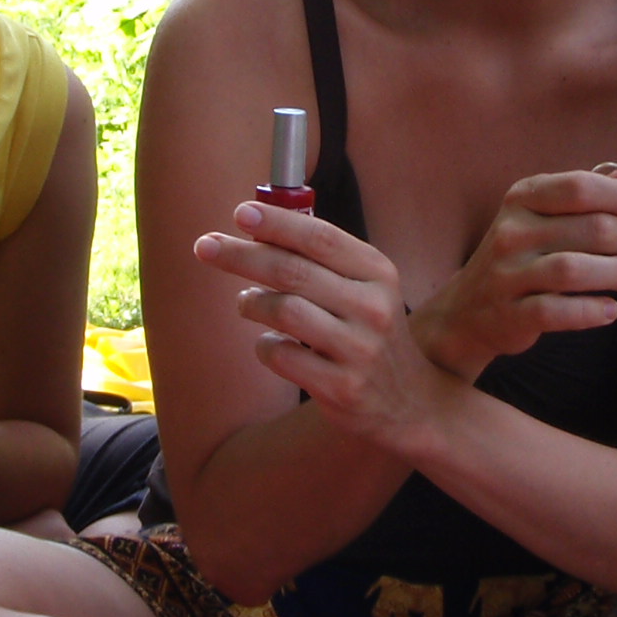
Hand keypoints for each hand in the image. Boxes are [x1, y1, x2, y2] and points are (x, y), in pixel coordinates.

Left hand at [194, 199, 455, 457]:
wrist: (412, 403)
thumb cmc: (372, 334)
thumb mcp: (366, 289)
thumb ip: (322, 260)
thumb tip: (258, 227)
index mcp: (378, 273)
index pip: (320, 238)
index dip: (276, 223)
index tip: (240, 213)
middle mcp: (372, 307)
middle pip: (292, 271)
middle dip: (240, 255)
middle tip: (205, 247)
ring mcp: (359, 349)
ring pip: (282, 311)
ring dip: (251, 304)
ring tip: (246, 303)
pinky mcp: (341, 387)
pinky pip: (280, 356)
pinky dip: (264, 345)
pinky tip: (269, 344)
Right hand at [410, 170, 616, 381]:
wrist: (466, 310)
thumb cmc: (516, 259)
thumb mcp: (538, 218)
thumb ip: (578, 198)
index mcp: (522, 199)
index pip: (579, 187)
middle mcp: (512, 232)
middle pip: (589, 228)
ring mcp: (508, 274)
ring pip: (574, 269)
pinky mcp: (510, 313)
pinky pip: (556, 311)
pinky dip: (590, 311)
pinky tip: (612, 309)